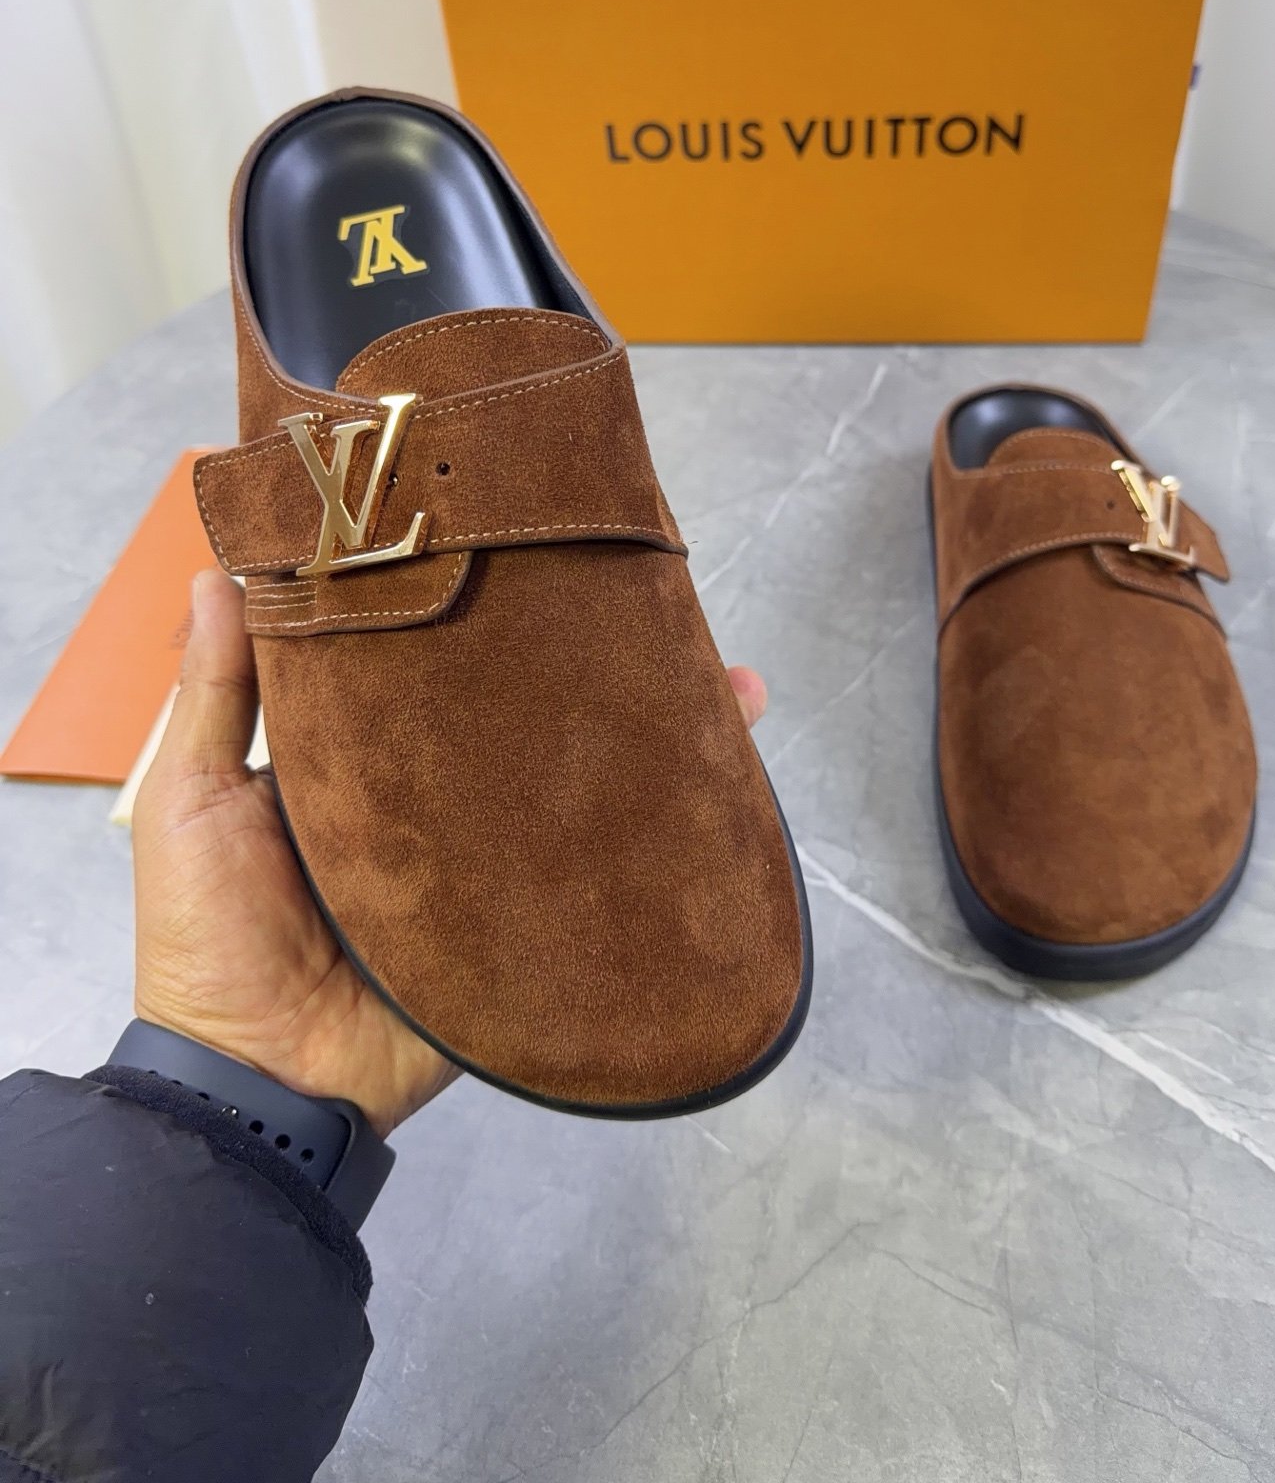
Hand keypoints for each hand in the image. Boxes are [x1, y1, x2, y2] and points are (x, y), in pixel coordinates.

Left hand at [132, 569, 768, 1136]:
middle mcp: (433, 803)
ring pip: (572, 788)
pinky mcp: (520, 925)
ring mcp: (484, 865)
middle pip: (521, 721)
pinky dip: (657, 839)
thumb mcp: (192, 797)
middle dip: (592, 668)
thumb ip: (215, 694)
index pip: (428, 669)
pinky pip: (589, 876)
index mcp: (359, 761)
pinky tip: (715, 795)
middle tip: (652, 605)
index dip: (476, 615)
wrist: (256, 1082)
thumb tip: (219, 571)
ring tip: (725, 685)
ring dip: (650, 741)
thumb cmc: (206, 932)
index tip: (526, 550)